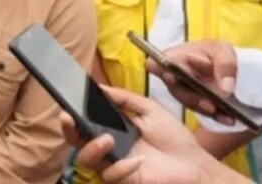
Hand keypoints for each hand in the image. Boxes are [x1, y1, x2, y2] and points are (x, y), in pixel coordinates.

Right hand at [59, 85, 236, 183]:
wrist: (194, 165)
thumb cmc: (174, 138)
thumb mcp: (150, 110)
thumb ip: (125, 98)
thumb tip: (100, 87)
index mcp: (112, 128)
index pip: (84, 122)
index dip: (72, 114)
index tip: (66, 104)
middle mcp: (108, 146)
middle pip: (76, 141)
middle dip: (67, 130)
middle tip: (68, 118)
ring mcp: (113, 164)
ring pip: (86, 159)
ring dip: (92, 148)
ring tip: (108, 140)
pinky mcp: (122, 180)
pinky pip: (109, 175)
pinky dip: (120, 167)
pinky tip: (137, 161)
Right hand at [145, 40, 237, 124]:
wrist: (224, 64)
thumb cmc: (216, 52)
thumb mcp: (222, 51)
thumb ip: (225, 65)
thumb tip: (224, 89)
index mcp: (172, 57)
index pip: (157, 65)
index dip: (162, 72)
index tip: (173, 77)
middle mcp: (172, 76)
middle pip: (175, 89)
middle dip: (193, 98)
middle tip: (210, 105)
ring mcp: (181, 91)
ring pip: (189, 103)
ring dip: (207, 110)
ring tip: (226, 115)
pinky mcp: (193, 103)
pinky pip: (201, 111)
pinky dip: (216, 115)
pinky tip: (228, 118)